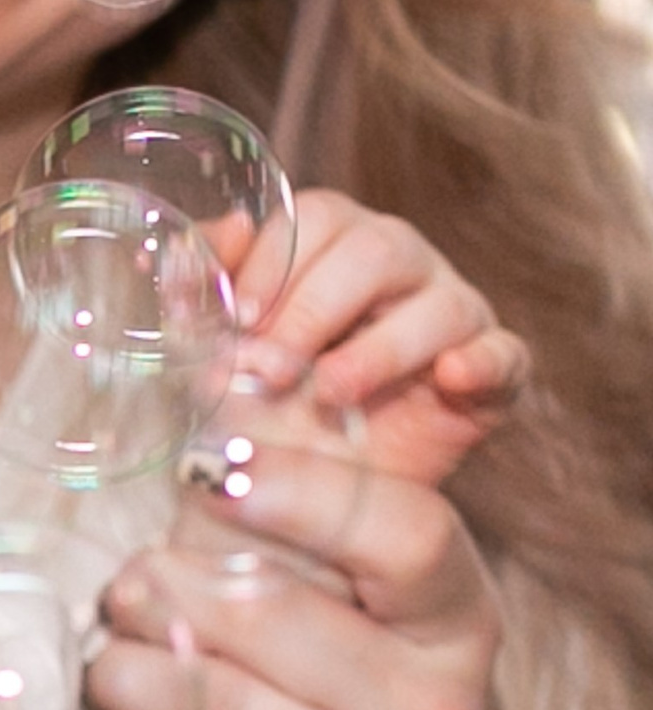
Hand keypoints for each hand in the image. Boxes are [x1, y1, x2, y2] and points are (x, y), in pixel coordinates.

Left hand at [77, 437, 499, 709]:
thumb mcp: (334, 618)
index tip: (214, 468)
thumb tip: (214, 381)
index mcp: (455, 625)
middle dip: (155, 590)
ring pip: (196, 699)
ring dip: (119, 679)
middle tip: (122, 596)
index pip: (403, 532)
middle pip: (258, 610)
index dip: (305, 490)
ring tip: (113, 675)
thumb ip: (287, 526)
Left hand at [231, 191, 525, 487]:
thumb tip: (203, 235)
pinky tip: (451, 377)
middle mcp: (401, 265)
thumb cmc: (265, 404)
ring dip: (379, 349)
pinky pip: (505, 353)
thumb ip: (204, 286)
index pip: (315, 217)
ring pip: (440, 301)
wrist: (314, 492)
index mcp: (334, 243)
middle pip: (377, 247)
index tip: (238, 320)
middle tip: (269, 369)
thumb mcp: (220, 348)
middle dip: (314, 309)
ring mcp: (453, 312)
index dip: (274, 263)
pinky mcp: (493, 370)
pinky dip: (482, 362)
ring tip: (328, 394)